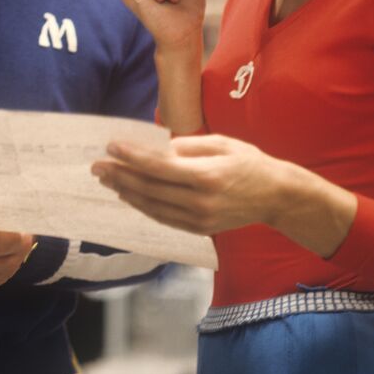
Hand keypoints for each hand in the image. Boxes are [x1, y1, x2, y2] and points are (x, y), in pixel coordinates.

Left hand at [92, 134, 280, 234]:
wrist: (276, 197)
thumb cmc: (249, 163)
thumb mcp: (221, 143)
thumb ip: (186, 146)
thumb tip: (153, 148)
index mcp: (207, 175)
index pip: (159, 167)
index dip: (132, 157)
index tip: (111, 147)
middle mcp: (201, 201)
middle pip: (150, 188)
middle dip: (120, 176)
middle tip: (97, 166)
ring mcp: (199, 219)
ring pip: (152, 206)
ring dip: (126, 192)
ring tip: (107, 180)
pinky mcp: (199, 229)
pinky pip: (163, 218)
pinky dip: (143, 206)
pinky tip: (129, 195)